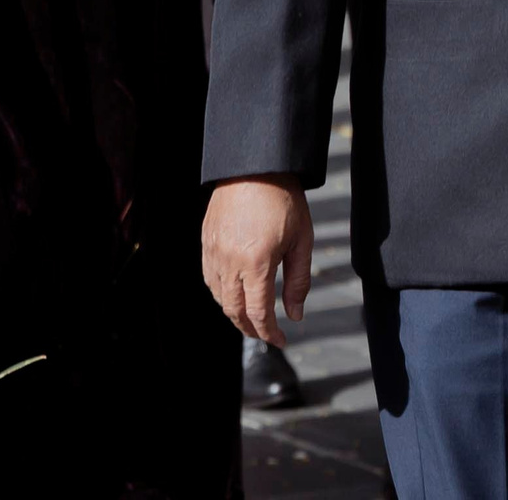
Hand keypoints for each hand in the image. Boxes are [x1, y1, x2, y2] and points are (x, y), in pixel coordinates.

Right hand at [202, 176, 312, 346]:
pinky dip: (221, 293)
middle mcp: (230, 261)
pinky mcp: (206, 242)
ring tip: (251, 317)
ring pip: (219, 297)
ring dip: (234, 313)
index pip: (258, 313)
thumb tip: (295, 315)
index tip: (281, 340)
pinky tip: (234, 293)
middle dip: (250, 329)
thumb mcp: (301, 241)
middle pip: (234, 311)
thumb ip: (298, 282)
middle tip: (266, 334)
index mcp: (256, 263)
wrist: (255, 166)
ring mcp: (213, 252)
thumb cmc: (283, 200)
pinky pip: (209, 278)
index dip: (269, 333)